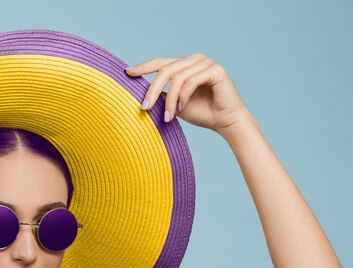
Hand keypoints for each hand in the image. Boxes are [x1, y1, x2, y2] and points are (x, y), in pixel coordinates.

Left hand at [125, 53, 252, 133]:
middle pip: (166, 69)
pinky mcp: (215, 69)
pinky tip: (182, 108)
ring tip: (168, 116)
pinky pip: (191, 80)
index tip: (127, 72)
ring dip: (169, 99)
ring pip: (177, 77)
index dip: (144, 67)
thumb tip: (140, 93)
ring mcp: (206, 62)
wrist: (225, 122)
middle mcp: (195, 59)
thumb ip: (161, 95)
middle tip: (144, 108)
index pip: (161, 62)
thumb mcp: (174, 104)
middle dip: (152, 89)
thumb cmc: (202, 113)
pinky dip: (183, 96)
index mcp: (185, 65)